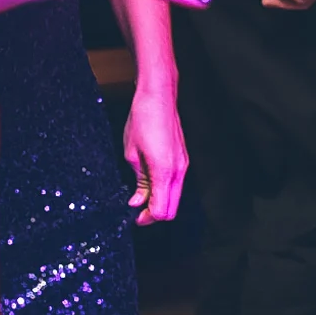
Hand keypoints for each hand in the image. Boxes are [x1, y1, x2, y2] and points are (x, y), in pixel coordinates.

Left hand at [123, 82, 190, 223]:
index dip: (148, 218)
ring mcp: (183, 164)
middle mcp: (179, 170)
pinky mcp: (182, 158)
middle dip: (155, 214)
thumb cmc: (143, 120)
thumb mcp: (132, 153)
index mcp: (165, 171)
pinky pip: (176, 183)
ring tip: (140, 195)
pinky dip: (164, 189)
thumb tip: (137, 201)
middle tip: (137, 211)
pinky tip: (150, 181)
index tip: (135, 217)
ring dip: (160, 201)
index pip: (162, 210)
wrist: (158, 95)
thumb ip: (139, 181)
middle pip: (172, 208)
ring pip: (175, 196)